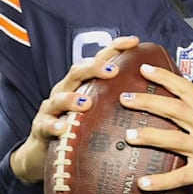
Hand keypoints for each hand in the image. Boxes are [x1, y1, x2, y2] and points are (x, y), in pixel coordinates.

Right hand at [9, 35, 140, 183]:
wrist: (44, 151)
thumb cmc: (76, 128)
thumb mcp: (96, 111)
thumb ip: (115, 101)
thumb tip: (151, 96)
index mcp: (82, 84)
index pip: (99, 61)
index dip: (115, 49)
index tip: (134, 42)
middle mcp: (66, 90)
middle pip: (77, 72)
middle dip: (94, 68)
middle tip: (112, 70)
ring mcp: (51, 108)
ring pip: (59, 98)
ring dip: (72, 99)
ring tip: (86, 103)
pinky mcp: (41, 128)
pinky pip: (46, 125)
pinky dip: (54, 126)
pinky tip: (63, 128)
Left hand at [120, 63, 192, 193]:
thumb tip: (182, 114)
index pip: (187, 89)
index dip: (165, 77)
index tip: (145, 68)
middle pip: (175, 108)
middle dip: (148, 101)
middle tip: (125, 97)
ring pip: (174, 139)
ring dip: (149, 136)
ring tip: (129, 135)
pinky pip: (179, 176)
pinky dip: (159, 180)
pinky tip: (143, 183)